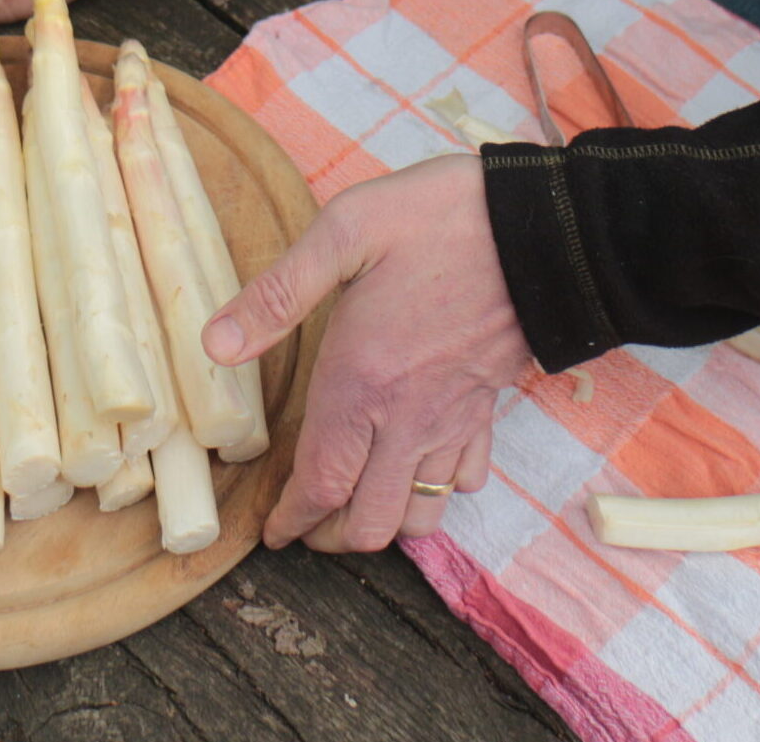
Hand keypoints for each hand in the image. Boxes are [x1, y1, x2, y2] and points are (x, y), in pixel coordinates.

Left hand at [202, 155, 532, 549]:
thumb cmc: (441, 220)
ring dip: (386, 525)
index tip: (271, 532)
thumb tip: (214, 343)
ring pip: (422, 517)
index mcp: (362, 382)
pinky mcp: (488, 407)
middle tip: (306, 523)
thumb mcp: (345, 233)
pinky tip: (417, 467)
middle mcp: (408, 416)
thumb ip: (277, 294)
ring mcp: (454, 418)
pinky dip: (439, 492)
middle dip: (331, 538)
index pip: (321, 484)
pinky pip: (466, 479)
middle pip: (369, 523)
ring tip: (356, 505)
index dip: (290, 520)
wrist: (544, 226)